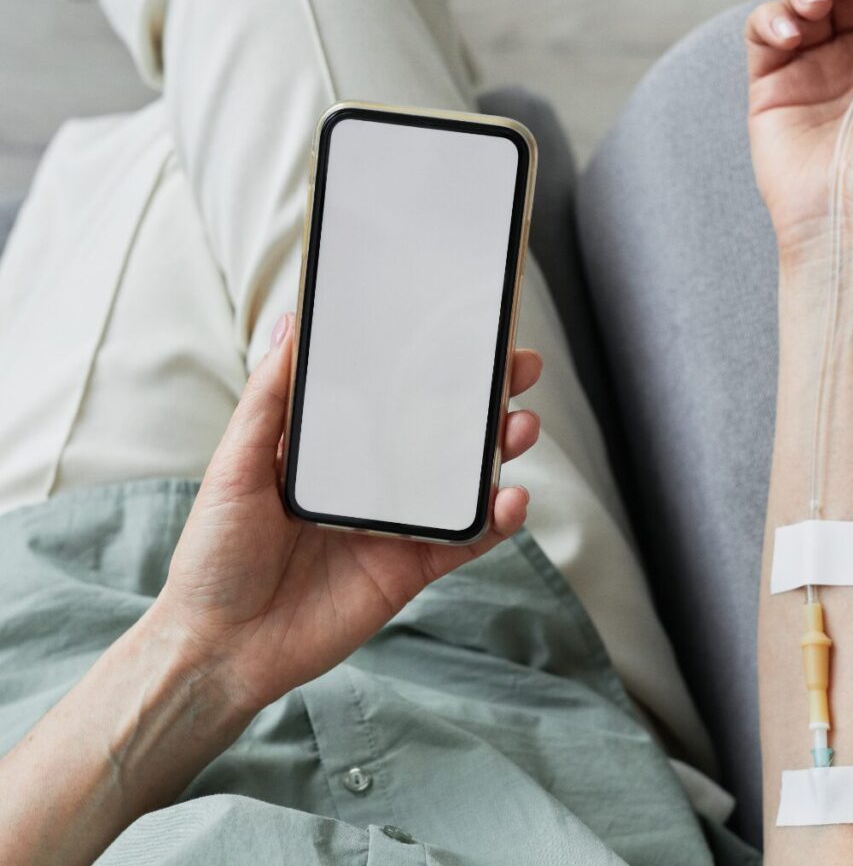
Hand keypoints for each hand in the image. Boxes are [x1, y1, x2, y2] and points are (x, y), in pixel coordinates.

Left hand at [152, 312, 542, 713]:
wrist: (220, 647)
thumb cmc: (214, 553)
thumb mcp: (234, 465)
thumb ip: (267, 399)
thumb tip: (289, 324)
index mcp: (335, 448)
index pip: (393, 393)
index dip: (431, 363)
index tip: (464, 331)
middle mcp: (373, 478)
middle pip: (441, 429)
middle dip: (486, 397)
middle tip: (517, 368)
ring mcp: (397, 521)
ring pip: (464, 479)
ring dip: (501, 451)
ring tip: (520, 427)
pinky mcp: (412, 566)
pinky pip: (465, 539)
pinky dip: (496, 521)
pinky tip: (512, 500)